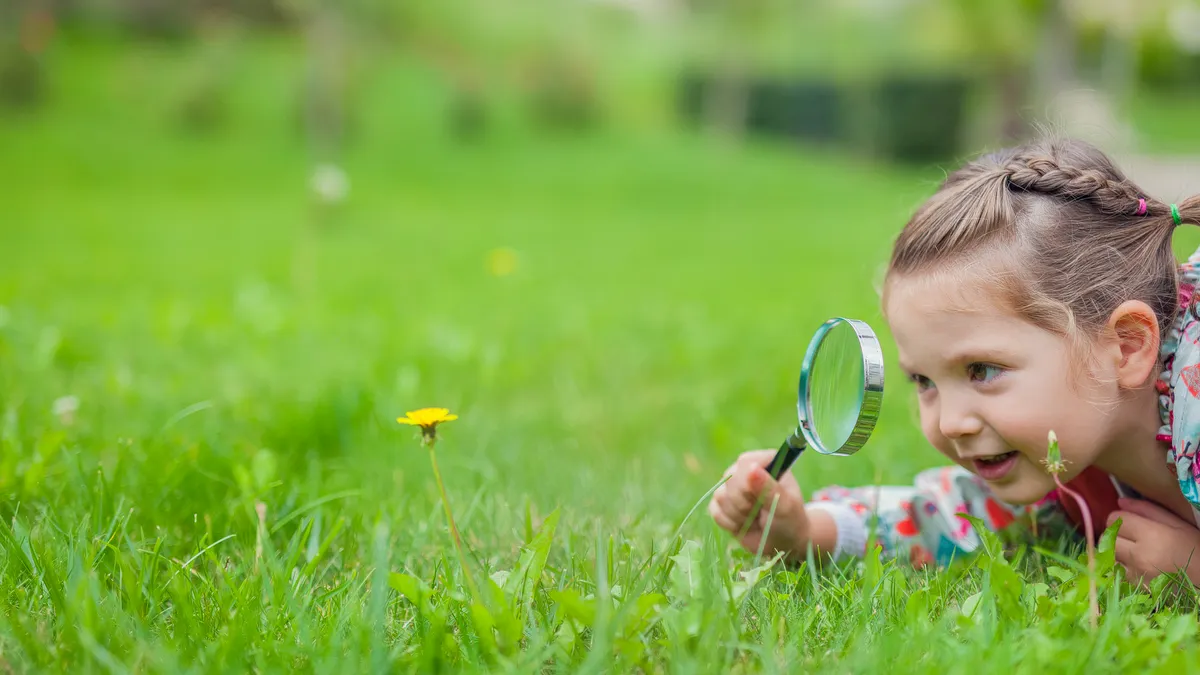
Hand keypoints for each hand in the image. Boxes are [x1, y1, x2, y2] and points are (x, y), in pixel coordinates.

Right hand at [708, 450, 829, 560]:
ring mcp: (732, 486)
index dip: (749, 483)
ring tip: (755, 519)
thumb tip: (752, 468)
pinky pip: (715, 510)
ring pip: (720, 496)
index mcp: (766, 462)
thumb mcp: (786, 506)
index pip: (745, 462)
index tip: (763, 499)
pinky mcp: (722, 503)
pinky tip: (744, 525)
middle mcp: (747, 469)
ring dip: (739, 515)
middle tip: (762, 511)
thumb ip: (769, 487)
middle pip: (730, 479)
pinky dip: (730, 523)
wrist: (783, 542)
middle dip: (745, 503)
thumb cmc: (790, 520)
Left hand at [1107, 498, 1199, 587]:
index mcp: (1151, 535)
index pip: (1115, 519)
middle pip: (1108, 538)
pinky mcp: (1136, 588)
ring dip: (1116, 551)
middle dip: (1116, 534)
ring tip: (1134, 551)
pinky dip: (1122, 567)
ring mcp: (1136, 574)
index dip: (1120, 518)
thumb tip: (1120, 502)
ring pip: (1109, 556)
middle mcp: (1139, 555)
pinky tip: (1137, 565)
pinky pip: (1117, 572)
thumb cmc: (1195, 548)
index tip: (1130, 521)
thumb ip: (1146, 510)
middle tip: (1131, 536)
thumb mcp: (1177, 524)